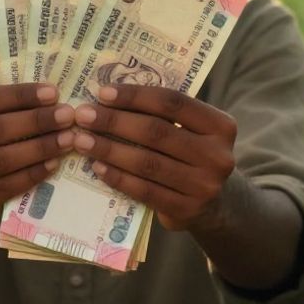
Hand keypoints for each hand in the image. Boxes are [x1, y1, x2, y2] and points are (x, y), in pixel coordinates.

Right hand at [0, 83, 75, 224]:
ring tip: (67, 139)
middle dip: (35, 121)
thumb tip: (47, 96)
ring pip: (1, 159)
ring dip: (39, 147)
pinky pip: (6, 186)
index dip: (19, 95)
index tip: (52, 93)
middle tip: (66, 115)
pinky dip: (33, 174)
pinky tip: (53, 164)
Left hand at [71, 85, 236, 230]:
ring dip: (109, 150)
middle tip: (83, 116)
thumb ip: (163, 115)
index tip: (102, 92)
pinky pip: (145, 191)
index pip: (173, 103)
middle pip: (157, 132)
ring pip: (147, 163)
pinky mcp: (187, 210)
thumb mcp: (192, 131)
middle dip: (114, 122)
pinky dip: (118, 177)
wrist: (217, 203)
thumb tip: (108, 98)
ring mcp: (204, 186)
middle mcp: (217, 155)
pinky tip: (97, 167)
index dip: (135, 96)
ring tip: (82, 140)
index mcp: (221, 125)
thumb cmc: (192, 155)